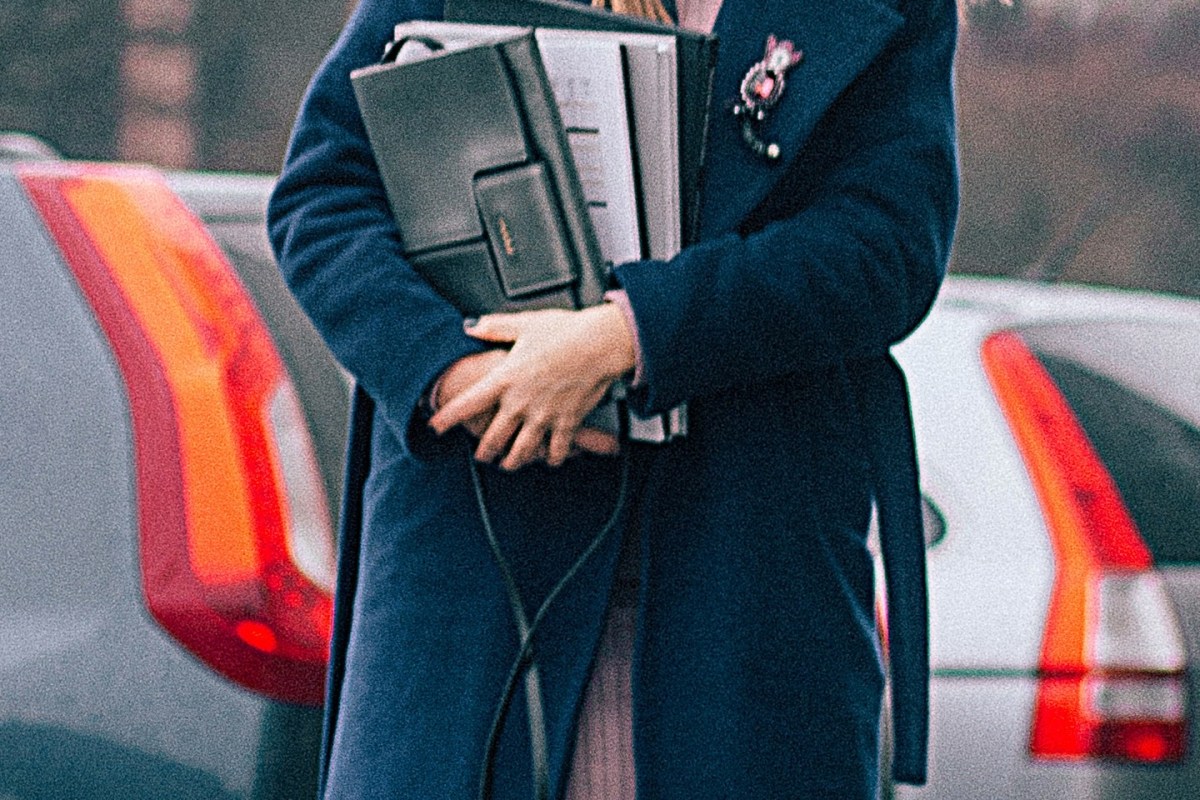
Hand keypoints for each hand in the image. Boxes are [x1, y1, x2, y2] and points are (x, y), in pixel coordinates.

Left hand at [429, 305, 634, 469]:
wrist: (600, 343)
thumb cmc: (565, 330)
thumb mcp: (524, 323)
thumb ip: (494, 327)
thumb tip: (472, 326)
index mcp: (506, 378)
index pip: (468, 404)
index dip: (448, 418)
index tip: (435, 426)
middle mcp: (521, 402)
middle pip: (493, 438)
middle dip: (484, 451)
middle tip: (481, 455)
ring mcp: (543, 416)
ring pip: (521, 451)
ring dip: (512, 461)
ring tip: (508, 464)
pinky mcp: (566, 422)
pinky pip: (556, 449)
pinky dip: (553, 457)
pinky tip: (551, 458)